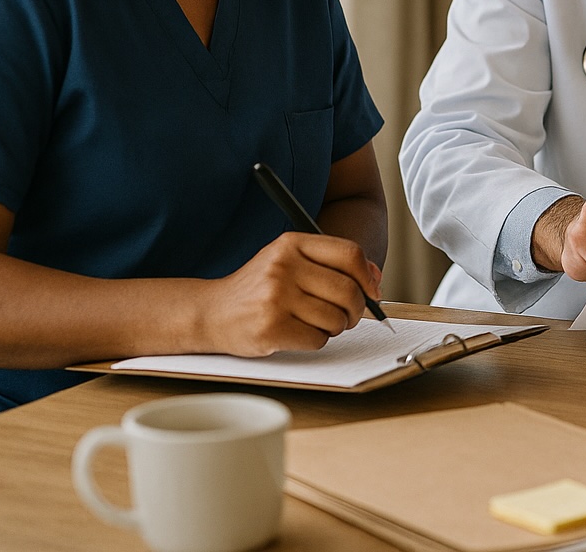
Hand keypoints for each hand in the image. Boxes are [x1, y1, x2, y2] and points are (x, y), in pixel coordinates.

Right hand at [198, 232, 379, 356]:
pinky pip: (317, 339)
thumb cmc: (258, 288)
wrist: (210, 312)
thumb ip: (331, 264)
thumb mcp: (290, 262)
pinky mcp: (270, 327)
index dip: (367, 276)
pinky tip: (300, 333)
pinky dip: (316, 340)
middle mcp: (283, 266)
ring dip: (335, 327)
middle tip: (347, 316)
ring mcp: (275, 297)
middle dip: (355, 309)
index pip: (349, 254)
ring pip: (335, 318)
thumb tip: (375, 279)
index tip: (371, 291)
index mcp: (291, 244)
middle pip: (347, 290)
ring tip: (318, 323)